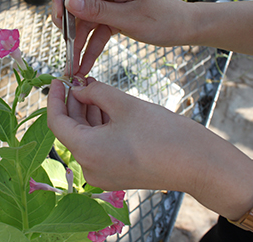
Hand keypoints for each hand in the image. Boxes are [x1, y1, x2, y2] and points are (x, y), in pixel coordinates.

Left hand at [46, 79, 252, 220]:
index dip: (55, 98)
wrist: (197, 164)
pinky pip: (99, 147)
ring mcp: (103, 174)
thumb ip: (95, 93)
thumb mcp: (124, 104)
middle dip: (75, 103)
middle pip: (72, 130)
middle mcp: (89, 168)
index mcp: (86, 152)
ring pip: (86, 138)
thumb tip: (78, 88)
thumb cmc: (162, 133)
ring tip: (95, 89)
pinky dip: (100, 127)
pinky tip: (107, 107)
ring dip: (89, 113)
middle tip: (82, 79)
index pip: (57, 122)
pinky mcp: (116, 174)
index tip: (58, 80)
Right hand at [49, 0, 194, 75]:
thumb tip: (68, 1)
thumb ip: (97, 10)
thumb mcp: (129, 17)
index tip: (59, 13)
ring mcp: (109, 4)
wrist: (185, 28)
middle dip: (65, 21)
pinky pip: (95, 32)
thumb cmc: (164, 19)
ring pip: (83, 20)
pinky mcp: (113, 18)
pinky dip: (89, 48)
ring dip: (76, 42)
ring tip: (72, 65)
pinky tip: (83, 65)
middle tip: (65, 41)